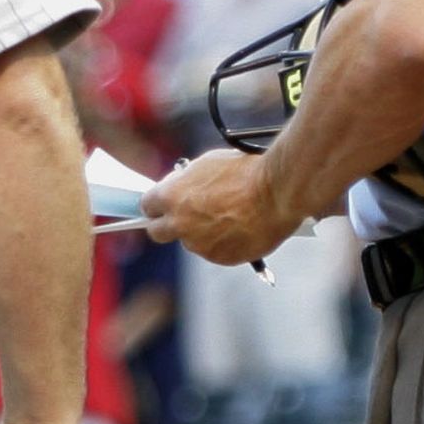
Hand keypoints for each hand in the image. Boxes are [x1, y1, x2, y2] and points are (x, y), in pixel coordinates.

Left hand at [140, 151, 293, 265]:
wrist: (276, 192)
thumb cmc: (246, 173)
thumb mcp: (206, 166)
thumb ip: (185, 182)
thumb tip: (179, 188)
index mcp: (172, 197)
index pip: (146, 206)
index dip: (156, 204)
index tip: (163, 204)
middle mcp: (180, 224)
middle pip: (157, 232)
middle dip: (166, 224)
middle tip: (183, 217)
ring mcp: (200, 244)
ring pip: (190, 242)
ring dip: (200, 233)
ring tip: (226, 217)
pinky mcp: (220, 258)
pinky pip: (214, 252)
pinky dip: (221, 243)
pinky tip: (238, 227)